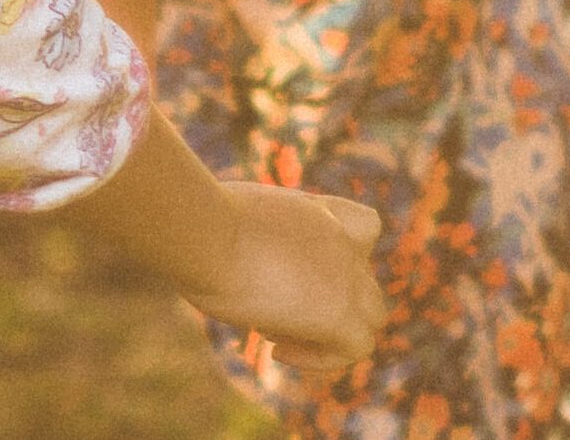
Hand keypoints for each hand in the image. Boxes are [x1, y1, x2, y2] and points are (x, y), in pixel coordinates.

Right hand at [189, 180, 385, 376]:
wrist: (205, 231)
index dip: (343, 253)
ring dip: (332, 332)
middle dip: (331, 301)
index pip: (365, 226)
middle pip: (366, 280)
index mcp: (318, 211)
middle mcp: (341, 240)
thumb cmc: (197, 222)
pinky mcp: (338, 314)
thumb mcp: (231, 216)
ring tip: (277, 334)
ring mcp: (346, 277)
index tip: (296, 268)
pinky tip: (278, 351)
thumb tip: (224, 255)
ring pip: (372, 315)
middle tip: (279, 307)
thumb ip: (251, 235)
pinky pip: (357, 348)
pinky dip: (323, 358)